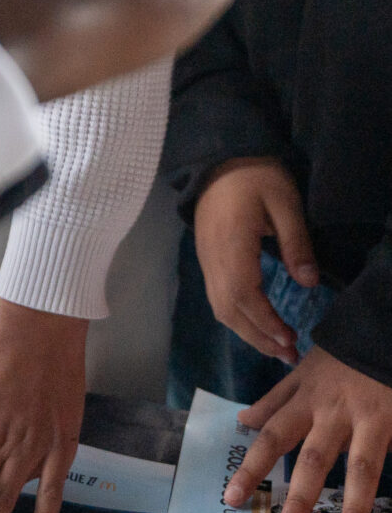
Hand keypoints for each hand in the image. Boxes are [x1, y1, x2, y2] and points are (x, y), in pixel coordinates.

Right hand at [194, 158, 317, 362]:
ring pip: (219, 306)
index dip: (265, 322)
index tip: (290, 339)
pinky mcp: (206, 257)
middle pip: (227, 309)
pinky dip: (236, 317)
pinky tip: (256, 323)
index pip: (242, 295)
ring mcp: (205, 258)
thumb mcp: (286, 203)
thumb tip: (307, 284)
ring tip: (275, 346)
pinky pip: (217, 296)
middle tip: (287, 355)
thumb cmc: (256, 176)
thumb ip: (296, 244)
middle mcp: (212, 257)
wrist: (220, 158)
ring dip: (246, 331)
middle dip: (256, 337)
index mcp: (231, 244)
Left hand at [224, 347, 391, 512]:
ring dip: (354, 509)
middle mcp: (334, 414)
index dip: (251, 468)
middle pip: (314, 459)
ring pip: (361, 468)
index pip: (272, 437)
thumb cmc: (341, 360)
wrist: (381, 334)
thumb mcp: (303, 373)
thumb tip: (242, 421)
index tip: (232, 499)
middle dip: (301, 497)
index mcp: (306, 402)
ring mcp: (371, 421)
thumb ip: (275, 400)